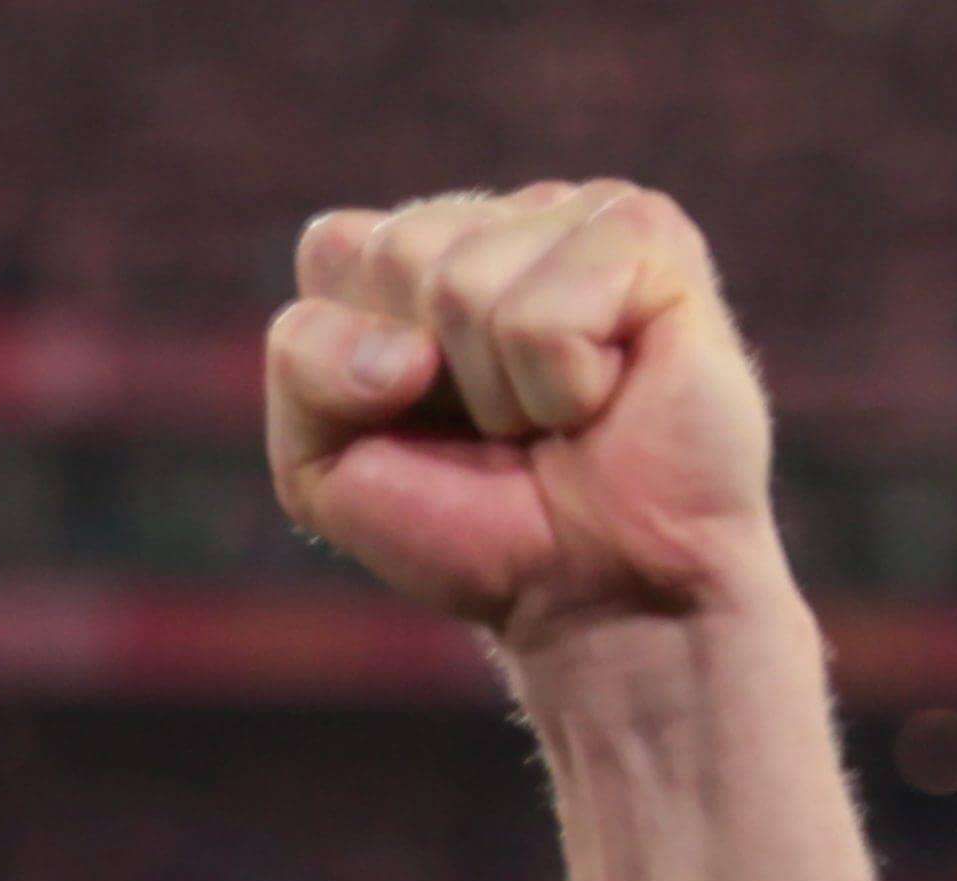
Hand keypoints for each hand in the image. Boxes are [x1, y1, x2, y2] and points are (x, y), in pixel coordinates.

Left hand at [265, 184, 775, 651]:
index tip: (412, 416)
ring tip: (555, 417)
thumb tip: (407, 345)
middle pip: (395, 255)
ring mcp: (581, 213)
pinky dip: (562, 388)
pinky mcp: (651, 236)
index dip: (348, 361)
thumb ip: (305, 366)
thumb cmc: (469, 525)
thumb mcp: (326, 465)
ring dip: (500, 393)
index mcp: (417, 251)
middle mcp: (501, 217)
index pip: (329, 250)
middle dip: (424, 377)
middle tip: (497, 424)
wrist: (595, 591)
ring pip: (465, 281)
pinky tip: (605, 397)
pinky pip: (546, 314)